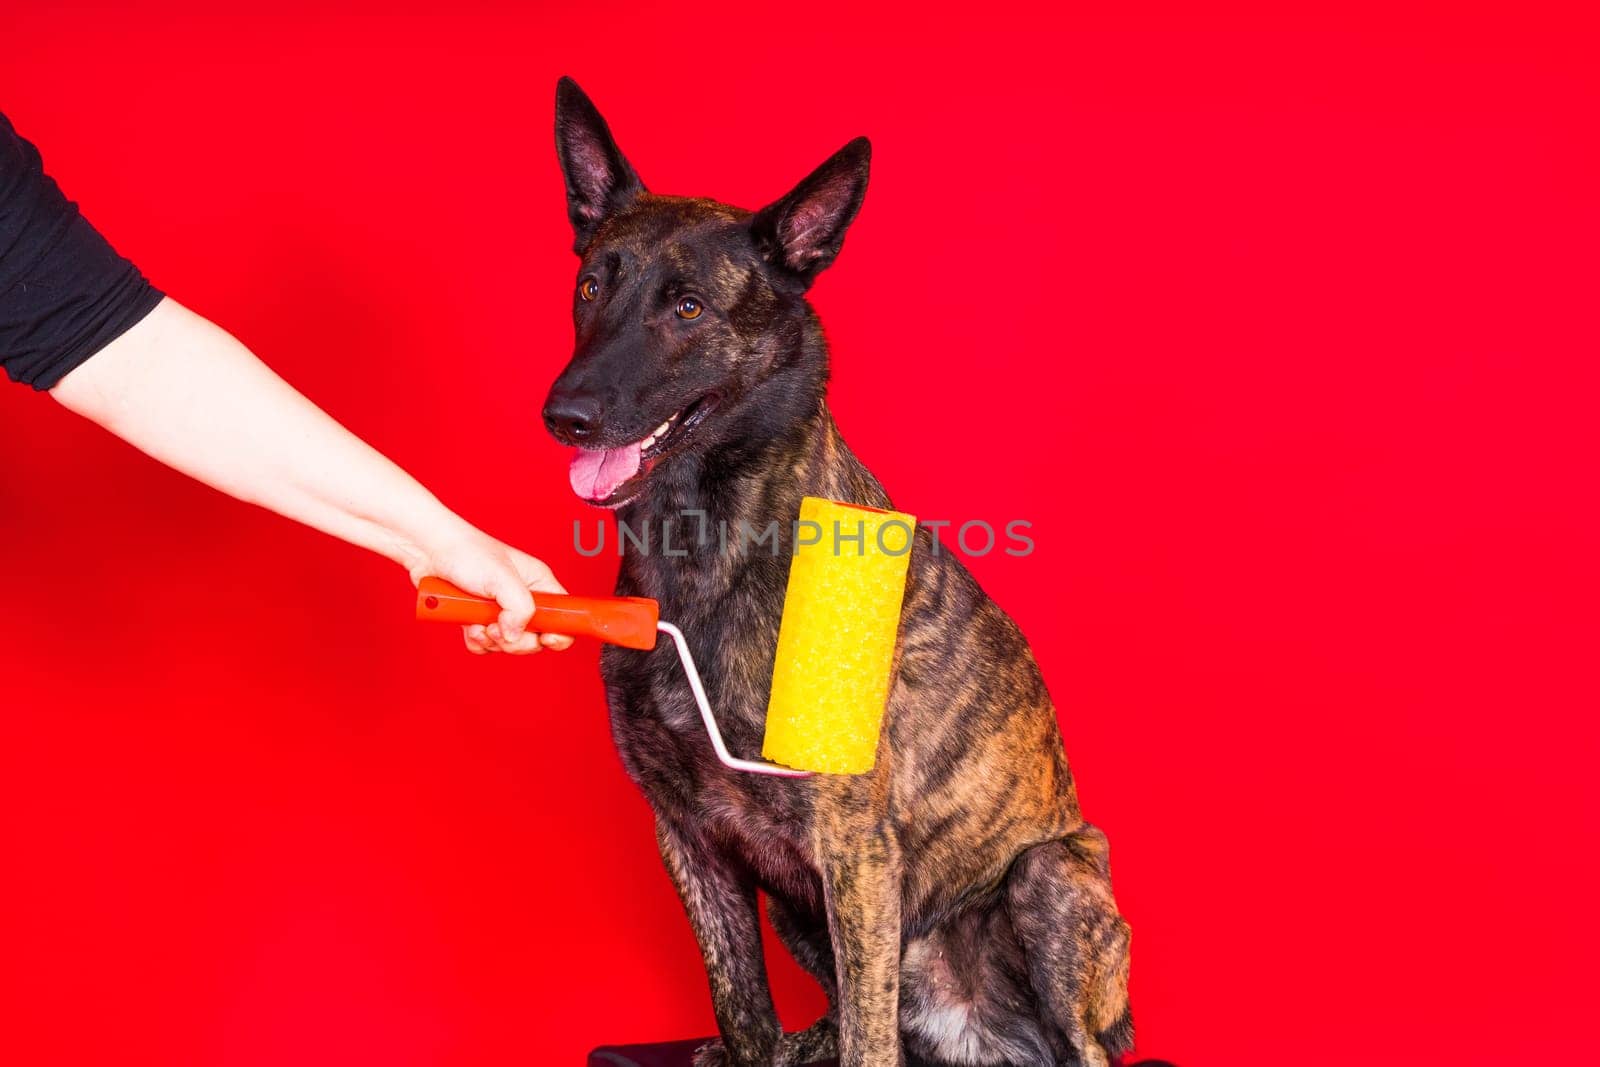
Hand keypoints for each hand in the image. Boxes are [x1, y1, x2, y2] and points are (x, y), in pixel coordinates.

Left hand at [405, 526, 574, 655]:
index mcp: (538, 584)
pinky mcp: (480, 621)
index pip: (564, 615)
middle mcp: (522, 599)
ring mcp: (501, 612)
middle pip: (536, 639)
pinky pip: (486, 646)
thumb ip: (519, 608)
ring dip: (491, 639)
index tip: (545, 637)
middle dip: (516, 640)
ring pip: (509, 644)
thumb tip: (516, 634)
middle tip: (499, 627)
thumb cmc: (466, 551)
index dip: (559, 631)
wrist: (429, 552)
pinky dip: (476, 640)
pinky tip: (468, 624)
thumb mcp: (501, 577)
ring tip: (478, 621)